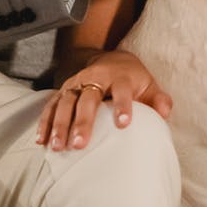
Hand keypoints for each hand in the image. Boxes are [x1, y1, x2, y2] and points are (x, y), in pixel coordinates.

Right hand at [36, 50, 171, 150]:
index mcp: (120, 76)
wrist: (112, 60)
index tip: (123, 124)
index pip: (121, 90)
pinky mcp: (63, 90)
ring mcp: (77, 83)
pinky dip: (46, 122)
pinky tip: (41, 140)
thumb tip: (164, 112)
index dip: (123, 105)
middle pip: (88, 98)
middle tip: (79, 145)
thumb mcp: (149, 85)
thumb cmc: (133, 81)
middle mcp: (96, 78)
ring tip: (58, 147)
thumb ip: (158, 99)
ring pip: (66, 102)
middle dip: (84, 121)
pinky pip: (51, 105)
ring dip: (60, 124)